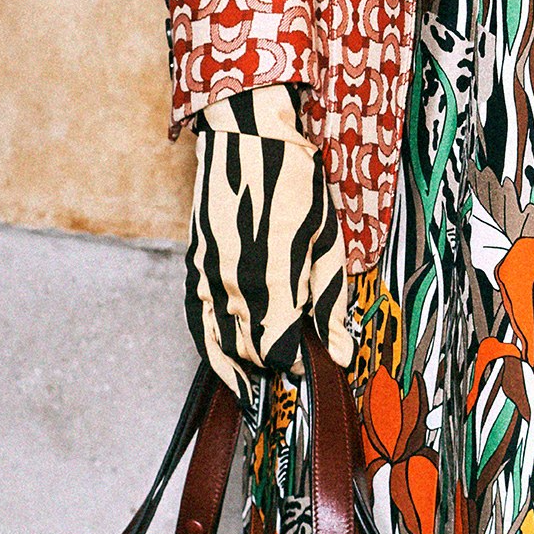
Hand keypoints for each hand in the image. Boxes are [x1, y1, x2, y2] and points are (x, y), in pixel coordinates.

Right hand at [185, 87, 356, 401]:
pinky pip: (196, 319)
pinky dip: (208, 345)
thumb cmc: (296, 187)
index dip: (295, 369)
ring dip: (235, 370)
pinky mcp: (194, 266)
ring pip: (216, 343)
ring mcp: (207, 277)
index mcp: (270, 282)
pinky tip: (221, 360)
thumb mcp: (327, 243)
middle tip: (289, 384)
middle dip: (269, 371)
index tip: (309, 375)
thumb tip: (339, 351)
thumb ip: (330, 302)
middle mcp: (231, 286)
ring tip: (252, 393)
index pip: (278, 351)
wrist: (249, 140)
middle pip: (248, 351)